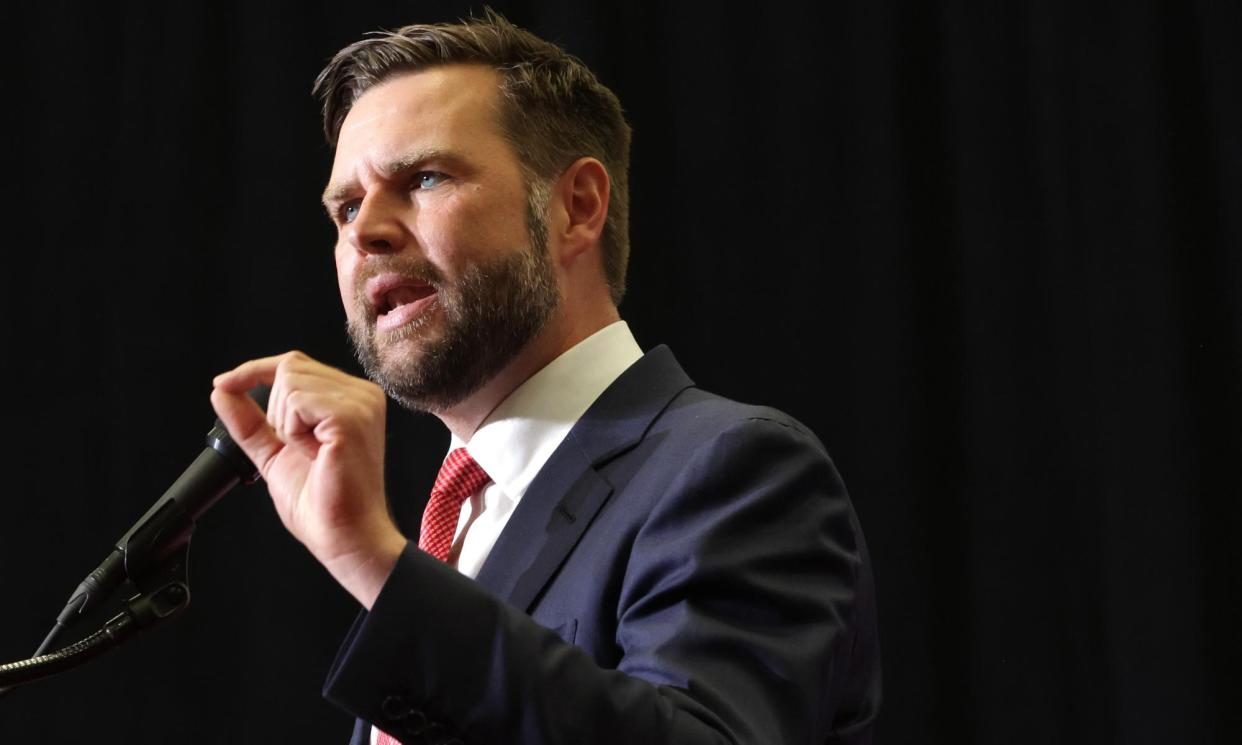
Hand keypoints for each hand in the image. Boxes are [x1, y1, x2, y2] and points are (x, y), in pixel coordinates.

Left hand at [210, 351, 405, 608]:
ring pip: (290, 382)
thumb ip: (250, 420)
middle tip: (299, 448)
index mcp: (351, 399)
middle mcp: (362, 394)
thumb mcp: (275, 452)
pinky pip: (297, 401)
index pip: (295, 363)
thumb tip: (222, 390)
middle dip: (276, 410)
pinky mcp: (351, 416)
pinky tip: (316, 453)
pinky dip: (293, 431)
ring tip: (313, 453)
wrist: (345, 536)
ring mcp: (360, 403)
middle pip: (289, 368)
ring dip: (286, 424)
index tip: (224, 384)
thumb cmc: (323, 503)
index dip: (254, 371)